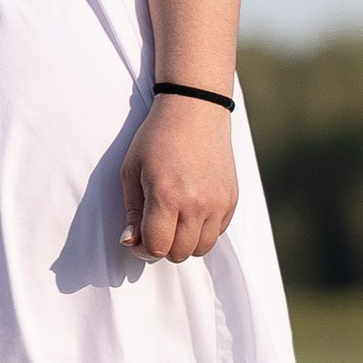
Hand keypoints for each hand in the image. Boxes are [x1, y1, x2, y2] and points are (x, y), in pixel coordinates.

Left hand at [118, 94, 238, 264]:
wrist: (195, 109)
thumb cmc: (158, 137)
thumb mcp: (132, 170)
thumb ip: (131, 211)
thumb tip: (130, 241)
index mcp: (166, 196)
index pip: (156, 247)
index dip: (142, 248)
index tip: (138, 237)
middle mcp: (196, 204)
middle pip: (179, 253)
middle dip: (162, 246)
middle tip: (154, 227)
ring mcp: (218, 203)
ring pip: (200, 249)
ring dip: (184, 242)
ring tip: (173, 220)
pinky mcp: (231, 199)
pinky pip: (217, 233)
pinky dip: (203, 230)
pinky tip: (191, 210)